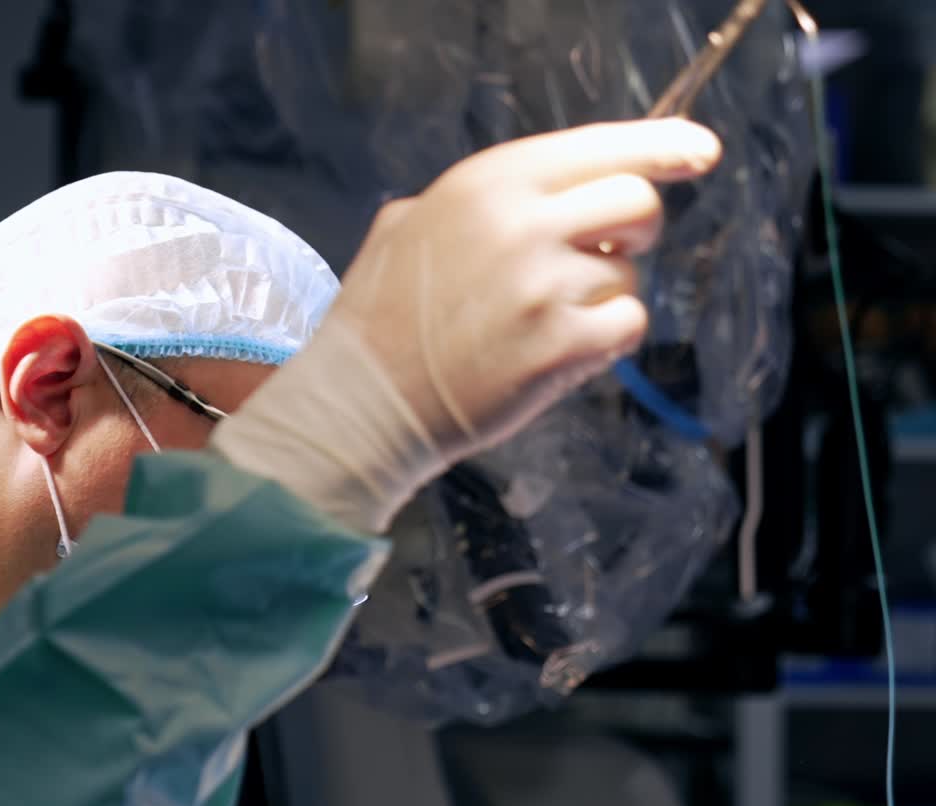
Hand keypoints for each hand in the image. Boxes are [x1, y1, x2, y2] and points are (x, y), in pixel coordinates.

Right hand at [333, 118, 721, 461]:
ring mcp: (544, 288)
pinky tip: (561, 351)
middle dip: (634, 231)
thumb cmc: (378, 320)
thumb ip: (475, 203)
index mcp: (489, 184)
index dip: (663, 147)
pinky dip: (605, 340)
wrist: (363, 401)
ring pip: (631, 276)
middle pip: (636, 203)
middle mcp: (523, 225)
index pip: (603, 147)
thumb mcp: (406, 227)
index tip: (698, 153)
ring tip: (546, 323)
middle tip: (604, 256)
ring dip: (604, 298)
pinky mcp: (558, 348)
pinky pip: (626, 326)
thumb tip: (530, 198)